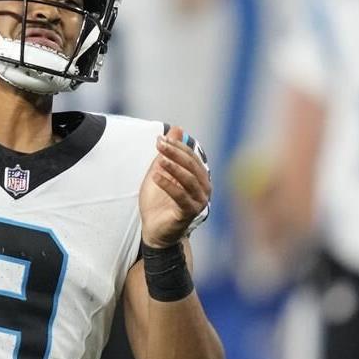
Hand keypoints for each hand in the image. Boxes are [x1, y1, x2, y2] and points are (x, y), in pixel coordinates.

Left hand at [139, 126, 210, 248]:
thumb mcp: (160, 171)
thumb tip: (177, 129)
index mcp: (198, 177)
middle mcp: (203, 188)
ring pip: (189, 180)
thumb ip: (168, 153)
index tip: (160, 138)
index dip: (176, 146)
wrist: (154, 230)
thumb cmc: (158, 201)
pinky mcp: (189, 213)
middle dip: (175, 153)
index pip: (190, 157)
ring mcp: (198, 201)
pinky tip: (156, 176)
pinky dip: (169, 185)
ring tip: (159, 159)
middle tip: (159, 144)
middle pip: (191, 166)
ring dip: (174, 167)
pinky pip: (180, 196)